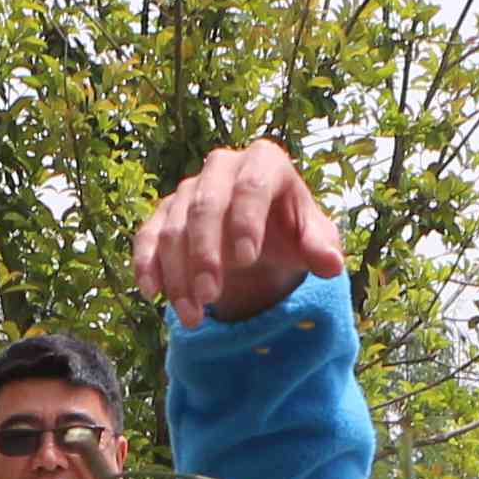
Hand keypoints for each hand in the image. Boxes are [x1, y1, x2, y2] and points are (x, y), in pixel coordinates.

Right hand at [134, 141, 346, 328]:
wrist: (263, 244)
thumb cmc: (293, 236)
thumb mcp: (314, 242)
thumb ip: (322, 249)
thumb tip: (332, 265)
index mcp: (265, 162)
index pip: (252, 185)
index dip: (246, 221)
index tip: (246, 260)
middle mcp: (223, 167)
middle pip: (205, 205)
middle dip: (205, 254)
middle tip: (210, 297)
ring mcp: (190, 188)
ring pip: (174, 226)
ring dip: (179, 274)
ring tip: (192, 317)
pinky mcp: (165, 212)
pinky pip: (149, 234)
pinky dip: (146, 263)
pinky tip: (151, 292)